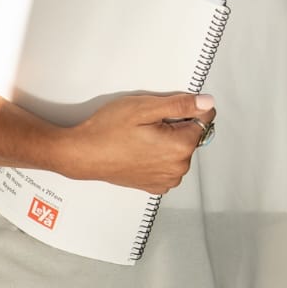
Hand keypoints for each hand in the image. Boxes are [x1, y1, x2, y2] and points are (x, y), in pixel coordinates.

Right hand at [64, 92, 215, 193]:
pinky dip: (160, 155)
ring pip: (180, 149)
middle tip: (149, 123)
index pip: (205, 118)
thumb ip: (181, 105)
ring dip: (168, 141)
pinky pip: (169, 164)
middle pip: (192, 135)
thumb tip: (206, 102)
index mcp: (179, 148)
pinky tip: (140, 150)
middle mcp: (177, 168)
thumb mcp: (145, 108)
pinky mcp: (154, 185)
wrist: (80, 154)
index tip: (168, 110)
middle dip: (176, 125)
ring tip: (141, 137)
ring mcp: (166, 179)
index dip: (188, 108)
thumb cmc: (106, 131)